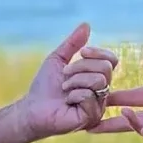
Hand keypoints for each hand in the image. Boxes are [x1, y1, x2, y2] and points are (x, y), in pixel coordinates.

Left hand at [15, 23, 118, 137]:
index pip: (111, 60)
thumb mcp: (58, 60)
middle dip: (81, 67)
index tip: (82, 52)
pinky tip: (66, 101)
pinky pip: (90, 96)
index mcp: (97, 78)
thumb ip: (73, 44)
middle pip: (106, 68)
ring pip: (98, 81)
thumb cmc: (45, 87)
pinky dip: (74, 95)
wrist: (32, 108)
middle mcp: (102, 92)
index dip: (98, 53)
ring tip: (64, 88)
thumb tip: (86, 25)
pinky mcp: (92, 117)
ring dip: (75, 80)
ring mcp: (99, 106)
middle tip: (65, 75)